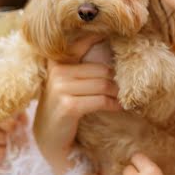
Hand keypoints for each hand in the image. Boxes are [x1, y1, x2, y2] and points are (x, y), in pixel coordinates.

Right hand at [33, 37, 121, 174]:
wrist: (49, 139)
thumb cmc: (63, 109)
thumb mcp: (68, 84)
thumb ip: (83, 68)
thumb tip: (111, 49)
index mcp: (57, 62)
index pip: (82, 42)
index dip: (100, 37)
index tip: (121, 35)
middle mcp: (57, 71)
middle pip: (101, 69)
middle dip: (116, 80)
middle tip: (125, 88)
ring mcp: (60, 88)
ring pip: (103, 84)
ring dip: (117, 94)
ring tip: (122, 98)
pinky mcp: (68, 105)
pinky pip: (101, 100)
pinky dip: (114, 104)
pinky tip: (118, 107)